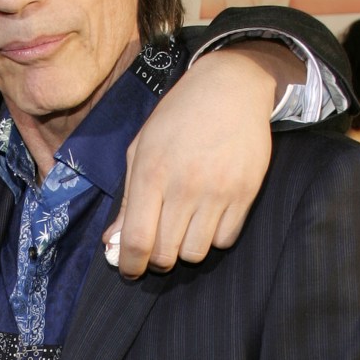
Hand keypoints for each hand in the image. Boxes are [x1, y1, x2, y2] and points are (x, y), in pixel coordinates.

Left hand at [104, 41, 299, 276]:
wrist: (229, 89)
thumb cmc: (176, 118)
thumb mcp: (141, 149)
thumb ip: (127, 199)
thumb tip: (112, 243)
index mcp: (151, 173)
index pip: (138, 239)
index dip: (130, 264)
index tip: (129, 270)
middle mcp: (184, 186)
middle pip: (167, 253)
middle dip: (156, 259)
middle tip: (156, 246)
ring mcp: (218, 191)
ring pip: (196, 252)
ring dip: (184, 249)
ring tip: (181, 228)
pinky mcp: (246, 194)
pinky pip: (226, 240)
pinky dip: (213, 238)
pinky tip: (207, 217)